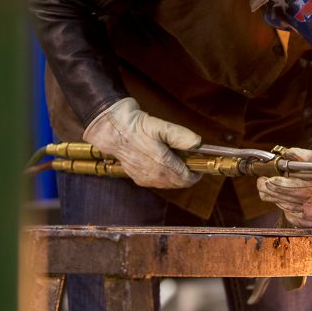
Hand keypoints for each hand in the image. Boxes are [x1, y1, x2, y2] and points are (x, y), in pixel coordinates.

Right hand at [83, 97, 201, 187]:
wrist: (111, 129)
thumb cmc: (136, 126)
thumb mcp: (161, 126)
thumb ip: (182, 136)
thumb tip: (198, 144)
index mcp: (162, 164)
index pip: (186, 179)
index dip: (196, 173)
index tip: (200, 164)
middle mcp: (154, 176)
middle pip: (179, 183)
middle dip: (187, 174)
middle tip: (190, 160)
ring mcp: (144, 178)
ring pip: (168, 184)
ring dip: (176, 176)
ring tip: (177, 160)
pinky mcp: (136, 178)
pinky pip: (156, 182)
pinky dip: (164, 176)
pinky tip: (163, 164)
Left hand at [256, 147, 311, 227]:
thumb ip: (303, 155)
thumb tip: (287, 153)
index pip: (299, 188)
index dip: (281, 185)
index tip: (269, 179)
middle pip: (289, 199)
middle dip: (271, 190)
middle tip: (262, 182)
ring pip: (286, 207)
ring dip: (275, 197)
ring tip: (271, 188)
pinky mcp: (309, 224)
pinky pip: (289, 214)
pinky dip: (284, 205)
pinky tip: (285, 198)